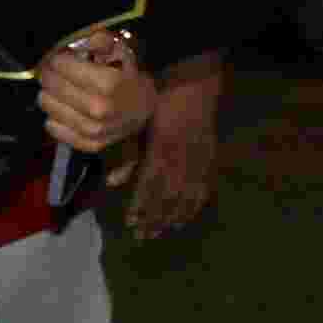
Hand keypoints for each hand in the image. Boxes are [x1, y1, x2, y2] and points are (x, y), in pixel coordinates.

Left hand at [35, 27, 155, 157]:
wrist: (145, 110)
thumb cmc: (128, 76)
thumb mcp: (119, 50)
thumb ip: (98, 40)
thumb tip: (77, 40)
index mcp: (107, 83)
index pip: (61, 65)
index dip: (57, 58)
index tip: (59, 56)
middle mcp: (98, 109)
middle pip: (52, 84)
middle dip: (49, 73)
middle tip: (52, 69)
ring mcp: (92, 130)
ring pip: (47, 105)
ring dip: (49, 93)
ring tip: (59, 88)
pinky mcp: (88, 144)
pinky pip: (52, 127)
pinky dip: (53, 115)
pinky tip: (63, 107)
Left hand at [119, 81, 218, 239]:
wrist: (194, 86)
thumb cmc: (160, 102)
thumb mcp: (139, 127)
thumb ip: (128, 157)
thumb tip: (112, 183)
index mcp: (160, 153)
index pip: (148, 189)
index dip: (139, 208)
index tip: (130, 223)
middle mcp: (180, 162)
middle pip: (166, 199)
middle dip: (154, 219)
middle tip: (143, 236)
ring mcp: (198, 163)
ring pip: (184, 198)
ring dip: (172, 218)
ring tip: (161, 232)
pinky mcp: (210, 161)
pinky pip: (203, 190)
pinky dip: (194, 206)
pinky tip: (185, 218)